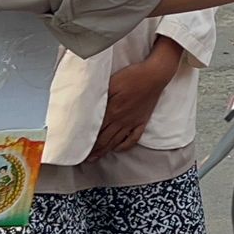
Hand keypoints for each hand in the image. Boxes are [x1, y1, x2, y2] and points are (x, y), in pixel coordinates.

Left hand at [88, 37, 179, 160]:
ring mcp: (132, 122)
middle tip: (83, 158)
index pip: (95, 130)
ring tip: (96, 158)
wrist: (155, 75)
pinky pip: (133, 138)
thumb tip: (88, 106)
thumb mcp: (112, 82)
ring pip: (116, 141)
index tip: (77, 147)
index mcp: (113, 111)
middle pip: (104, 139)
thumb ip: (100, 95)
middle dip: (93, 150)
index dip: (86, 140)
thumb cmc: (133, 76)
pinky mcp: (142, 121)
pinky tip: (118, 149)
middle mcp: (122, 120)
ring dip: (105, 151)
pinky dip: (125, 146)